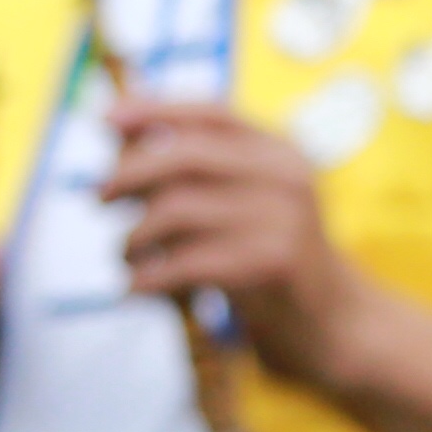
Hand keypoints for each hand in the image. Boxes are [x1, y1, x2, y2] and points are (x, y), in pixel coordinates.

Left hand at [103, 99, 378, 390]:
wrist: (333, 321)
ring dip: (133, 236)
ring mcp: (283, 219)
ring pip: (176, 210)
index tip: (105, 119)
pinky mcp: (272, 265)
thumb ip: (194, 171)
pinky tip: (137, 287)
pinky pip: (185, 262)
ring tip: (127, 256)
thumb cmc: (270, 259)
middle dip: (128, 173)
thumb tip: (119, 136)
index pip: (212, 113)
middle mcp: (285, 177)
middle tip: (99, 197)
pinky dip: (147, 276)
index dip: (154, 110)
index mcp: (279, 152)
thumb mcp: (245, 203)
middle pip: (185, 157)